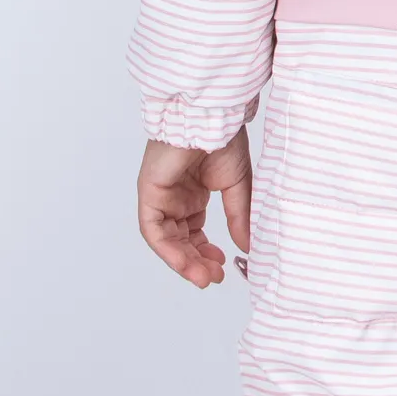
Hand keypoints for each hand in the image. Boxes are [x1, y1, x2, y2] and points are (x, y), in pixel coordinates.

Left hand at [138, 133, 252, 288]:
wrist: (212, 116)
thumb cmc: (224, 138)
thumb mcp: (238, 187)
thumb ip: (239, 218)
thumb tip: (247, 248)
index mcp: (193, 193)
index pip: (194, 232)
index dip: (206, 253)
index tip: (223, 268)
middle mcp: (174, 197)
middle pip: (180, 239)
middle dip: (196, 262)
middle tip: (213, 279)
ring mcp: (160, 195)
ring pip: (166, 239)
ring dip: (183, 261)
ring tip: (203, 277)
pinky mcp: (149, 192)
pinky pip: (153, 229)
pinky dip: (168, 249)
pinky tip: (185, 263)